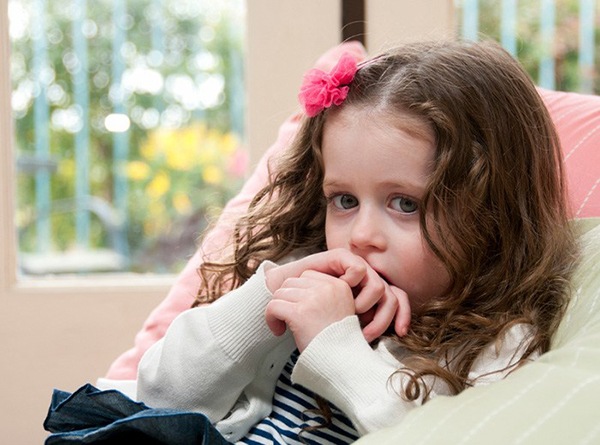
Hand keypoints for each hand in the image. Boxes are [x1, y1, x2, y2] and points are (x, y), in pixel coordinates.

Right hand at [264, 249, 410, 342]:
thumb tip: (370, 348)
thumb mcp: (335, 326)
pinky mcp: (342, 257)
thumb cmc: (306, 312)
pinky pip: (358, 269)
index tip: (400, 334)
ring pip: (379, 287)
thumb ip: (353, 331)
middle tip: (367, 334)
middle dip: (383, 320)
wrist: (280, 292)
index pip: (397, 303)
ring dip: (368, 305)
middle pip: (392, 298)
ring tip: (352, 315)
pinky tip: (342, 293)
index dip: (401, 318)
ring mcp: (355, 268)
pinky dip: (353, 282)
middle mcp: (366, 281)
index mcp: (369, 296)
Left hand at [265, 270, 354, 350]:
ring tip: (284, 326)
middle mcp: (327, 288)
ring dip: (278, 310)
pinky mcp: (299, 312)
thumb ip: (322, 295)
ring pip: (280, 293)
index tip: (300, 310)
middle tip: (289, 318)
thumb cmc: (337, 342)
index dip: (298, 292)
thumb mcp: (338, 310)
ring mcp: (313, 299)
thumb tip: (292, 285)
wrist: (342, 362)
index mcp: (338, 285)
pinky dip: (271, 319)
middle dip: (286, 300)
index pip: (307, 275)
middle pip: (291, 282)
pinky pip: (273, 306)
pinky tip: (279, 331)